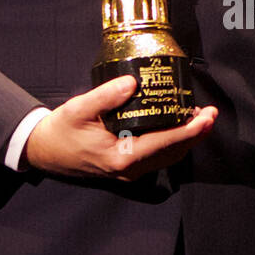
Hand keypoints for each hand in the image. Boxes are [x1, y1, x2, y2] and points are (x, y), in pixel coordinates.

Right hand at [23, 76, 216, 179]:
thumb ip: (106, 96)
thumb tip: (132, 82)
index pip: (164, 143)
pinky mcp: (127, 168)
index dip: (189, 131)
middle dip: (195, 134)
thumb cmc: (61, 130)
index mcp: (121, 156)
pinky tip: (178, 126)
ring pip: (167, 157)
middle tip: (210, 113)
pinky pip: (157, 157)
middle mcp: (129, 169)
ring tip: (200, 118)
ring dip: (186, 139)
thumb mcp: (79, 109)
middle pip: (172, 153)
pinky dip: (172, 143)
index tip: (206, 117)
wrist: (44, 152)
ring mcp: (129, 171)